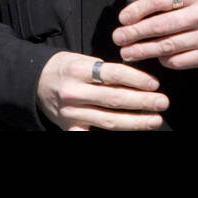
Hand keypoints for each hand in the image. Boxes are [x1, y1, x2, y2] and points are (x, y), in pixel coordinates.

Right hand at [35, 51, 167, 130]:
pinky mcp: (68, 127)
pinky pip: (87, 136)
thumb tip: (137, 79)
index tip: (155, 84)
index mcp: (78, 70)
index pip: (113, 74)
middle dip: (142, 102)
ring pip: (108, 120)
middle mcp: (74, 92)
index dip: (137, 79)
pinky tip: (128, 136)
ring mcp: (71, 113)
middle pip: (114, 99)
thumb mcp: (81, 60)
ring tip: (154, 120)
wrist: (34, 80)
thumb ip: (104, 70)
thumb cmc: (64, 67)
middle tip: (163, 103)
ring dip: (135, 121)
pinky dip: (101, 137)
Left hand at [112, 0, 197, 69]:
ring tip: (127, 52)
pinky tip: (154, 58)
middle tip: (119, 37)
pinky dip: (164, 60)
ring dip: (144, 50)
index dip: (140, 9)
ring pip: (169, 46)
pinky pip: (180, 60)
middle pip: (163, 25)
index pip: (162, 0)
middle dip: (136, 33)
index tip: (123, 18)